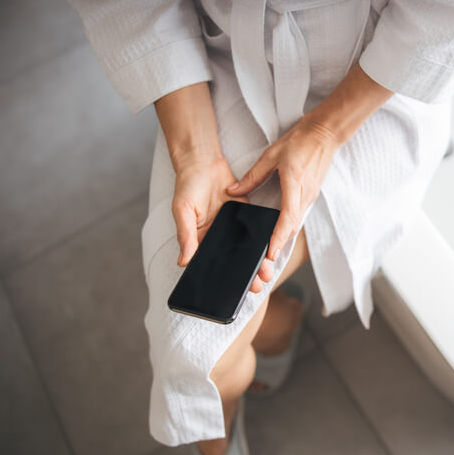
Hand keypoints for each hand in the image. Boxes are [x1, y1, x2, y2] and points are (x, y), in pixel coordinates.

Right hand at [172, 156, 273, 292]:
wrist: (204, 162)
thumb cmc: (187, 186)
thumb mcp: (183, 210)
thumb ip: (185, 234)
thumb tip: (183, 260)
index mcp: (199, 240)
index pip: (210, 265)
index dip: (221, 278)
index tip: (232, 292)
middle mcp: (217, 237)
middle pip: (232, 260)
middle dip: (244, 274)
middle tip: (256, 286)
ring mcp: (232, 228)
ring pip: (245, 250)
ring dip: (255, 261)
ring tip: (265, 272)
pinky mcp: (245, 216)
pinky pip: (254, 232)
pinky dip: (262, 241)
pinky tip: (270, 249)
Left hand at [225, 118, 340, 260]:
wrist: (325, 134)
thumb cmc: (300, 141)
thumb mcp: (271, 155)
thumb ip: (252, 176)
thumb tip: (233, 191)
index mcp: (294, 184)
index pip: (288, 218)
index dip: (278, 237)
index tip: (270, 252)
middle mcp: (305, 195)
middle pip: (292, 226)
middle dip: (280, 244)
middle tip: (265, 258)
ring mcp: (310, 196)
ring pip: (296, 222)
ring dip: (284, 236)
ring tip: (269, 248)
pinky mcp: (310, 195)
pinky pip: (299, 215)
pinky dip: (289, 225)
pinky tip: (279, 230)